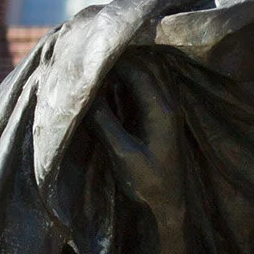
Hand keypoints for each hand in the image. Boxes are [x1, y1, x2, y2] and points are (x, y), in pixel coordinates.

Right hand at [91, 60, 185, 224]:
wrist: (168, 205)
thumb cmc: (147, 183)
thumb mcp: (122, 155)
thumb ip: (105, 124)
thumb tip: (84, 96)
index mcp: (162, 111)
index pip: (139, 72)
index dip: (115, 59)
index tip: (91, 52)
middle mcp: (170, 103)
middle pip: (149, 64)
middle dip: (123, 54)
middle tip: (95, 49)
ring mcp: (169, 107)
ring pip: (153, 70)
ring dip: (131, 61)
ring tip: (104, 57)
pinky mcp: (163, 114)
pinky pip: (153, 81)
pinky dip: (136, 72)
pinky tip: (118, 73)